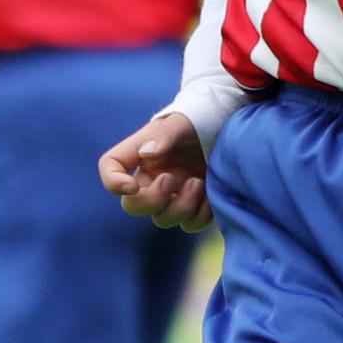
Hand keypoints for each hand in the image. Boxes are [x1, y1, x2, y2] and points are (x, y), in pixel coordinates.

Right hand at [99, 111, 212, 230]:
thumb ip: (165, 135)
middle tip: (171, 179)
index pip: (111, 167)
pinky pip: (191, 223)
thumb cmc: (202, 119)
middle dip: (151, 200)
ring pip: (163, 219)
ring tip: (198, 182)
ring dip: (180, 207)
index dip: (112, 181)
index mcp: (142, 154)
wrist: (231, 126)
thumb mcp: (184, 122)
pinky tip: (212, 194)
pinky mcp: (198, 205)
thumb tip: (147, 154)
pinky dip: (200, 215)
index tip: (130, 186)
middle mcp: (154, 177)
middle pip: (134, 206)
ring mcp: (176, 194)